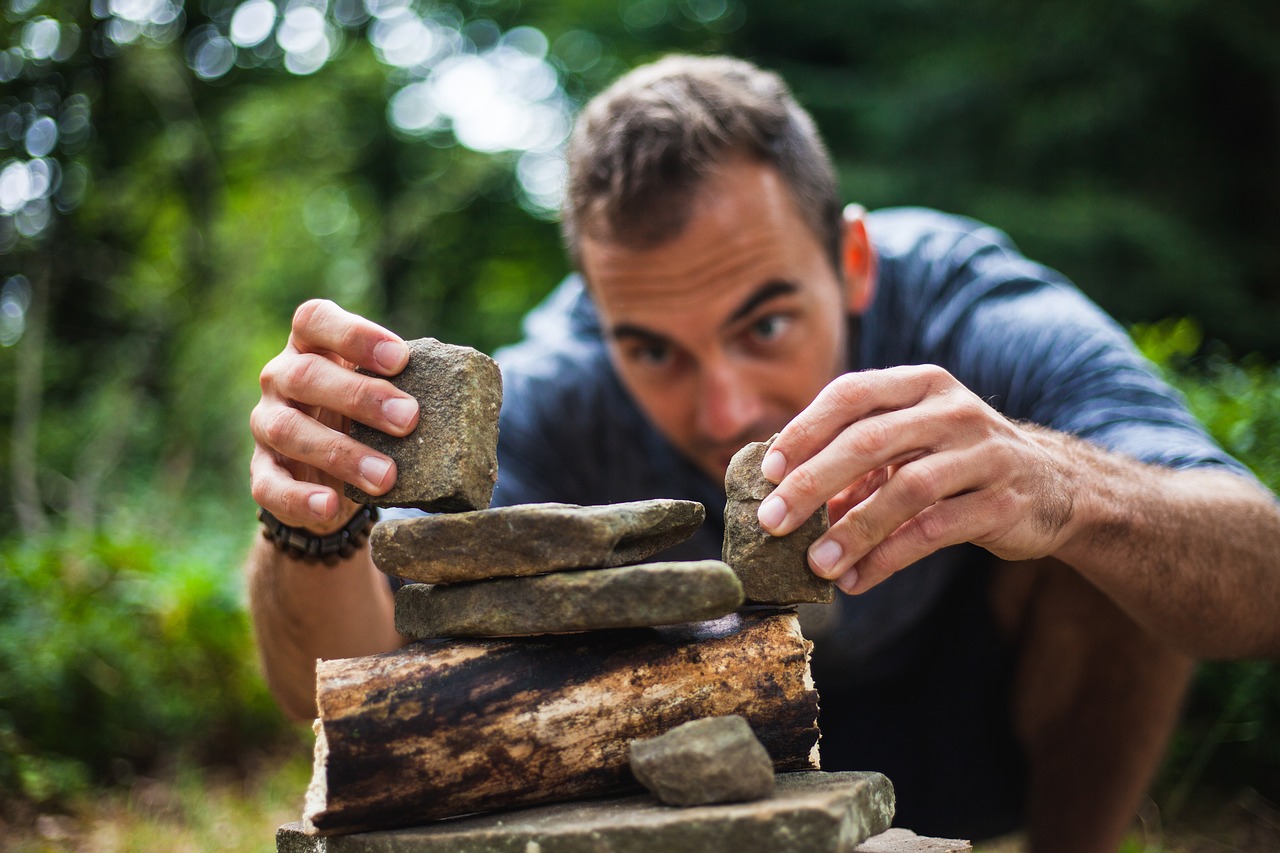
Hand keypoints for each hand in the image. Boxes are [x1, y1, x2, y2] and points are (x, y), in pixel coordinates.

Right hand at [249, 300, 419, 532]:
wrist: (325, 471)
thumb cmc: (365, 417)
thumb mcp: (383, 392)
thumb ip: (410, 386)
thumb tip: (481, 400)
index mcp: (311, 346)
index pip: (316, 320)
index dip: (355, 335)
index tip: (401, 358)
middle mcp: (280, 378)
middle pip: (307, 376)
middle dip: (360, 396)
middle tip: (410, 418)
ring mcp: (266, 424)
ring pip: (289, 430)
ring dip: (341, 453)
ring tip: (387, 476)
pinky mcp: (262, 471)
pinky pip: (269, 486)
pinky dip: (299, 497)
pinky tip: (331, 506)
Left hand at [756, 364, 1076, 593]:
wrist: (1055, 487)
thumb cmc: (958, 462)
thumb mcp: (910, 446)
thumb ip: (854, 463)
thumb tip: (784, 499)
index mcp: (920, 385)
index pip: (851, 394)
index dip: (804, 431)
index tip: (767, 471)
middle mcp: (953, 410)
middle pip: (868, 441)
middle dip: (811, 484)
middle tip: (772, 522)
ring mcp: (983, 454)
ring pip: (903, 490)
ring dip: (851, 531)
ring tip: (814, 563)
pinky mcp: (1002, 502)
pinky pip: (934, 531)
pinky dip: (888, 558)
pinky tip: (857, 579)